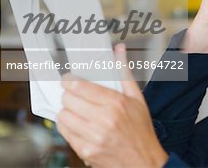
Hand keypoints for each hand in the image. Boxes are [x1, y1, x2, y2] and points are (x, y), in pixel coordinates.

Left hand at [57, 44, 167, 167]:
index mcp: (116, 103)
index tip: (68, 80)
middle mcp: (103, 120)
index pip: (80, 87)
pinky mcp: (86, 151)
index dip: (69, 81)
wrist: (144, 162)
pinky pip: (65, 133)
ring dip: (67, 111)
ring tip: (78, 111)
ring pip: (63, 116)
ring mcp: (93, 137)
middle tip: (75, 96)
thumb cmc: (141, 130)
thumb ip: (124, 73)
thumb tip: (119, 51)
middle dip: (69, 96)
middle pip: (68, 100)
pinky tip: (79, 125)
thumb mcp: (137, 98)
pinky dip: (68, 127)